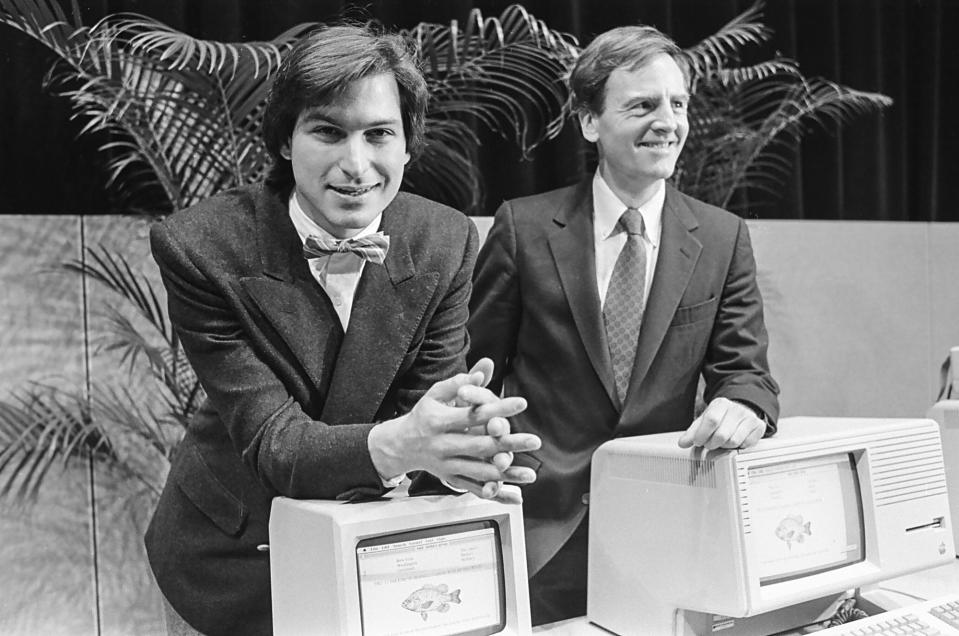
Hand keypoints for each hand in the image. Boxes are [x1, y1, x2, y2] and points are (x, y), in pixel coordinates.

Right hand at [368, 359, 540, 502]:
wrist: (402, 445)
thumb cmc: (424, 415)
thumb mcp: (435, 394)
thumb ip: (459, 382)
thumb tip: (482, 370)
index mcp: (439, 421)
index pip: (473, 414)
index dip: (498, 409)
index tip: (521, 404)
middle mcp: (443, 445)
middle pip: (480, 446)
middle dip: (509, 444)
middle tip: (534, 441)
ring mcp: (447, 465)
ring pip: (480, 472)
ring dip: (507, 473)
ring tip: (530, 472)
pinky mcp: (451, 479)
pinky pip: (476, 489)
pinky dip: (496, 493)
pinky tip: (515, 495)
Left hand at [677, 397, 764, 449]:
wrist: (742, 410)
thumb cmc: (721, 417)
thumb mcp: (704, 420)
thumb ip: (692, 432)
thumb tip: (682, 443)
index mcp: (721, 404)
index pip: (711, 420)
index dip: (702, 435)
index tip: (698, 442)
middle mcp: (736, 409)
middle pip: (722, 434)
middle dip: (712, 444)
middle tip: (709, 444)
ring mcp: (749, 417)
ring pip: (734, 441)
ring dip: (724, 447)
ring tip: (721, 442)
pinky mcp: (759, 426)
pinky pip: (746, 444)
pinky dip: (738, 447)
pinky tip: (734, 441)